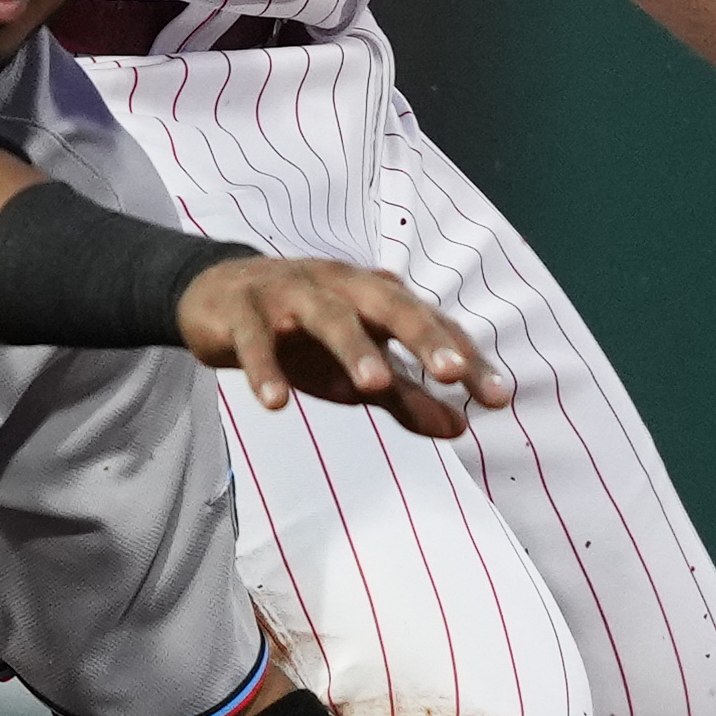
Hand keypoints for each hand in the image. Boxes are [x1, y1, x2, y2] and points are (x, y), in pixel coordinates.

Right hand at [174, 255, 512, 438]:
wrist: (217, 297)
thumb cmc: (301, 335)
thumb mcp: (355, 371)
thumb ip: (406, 398)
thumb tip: (460, 429)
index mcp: (376, 298)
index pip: (431, 325)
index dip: (466, 358)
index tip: (498, 398)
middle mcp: (341, 286)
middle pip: (389, 306)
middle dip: (423, 337)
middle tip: (453, 372)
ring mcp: (291, 293)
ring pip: (326, 314)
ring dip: (351, 346)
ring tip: (373, 386)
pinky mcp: (244, 310)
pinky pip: (257, 338)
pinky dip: (265, 367)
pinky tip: (275, 402)